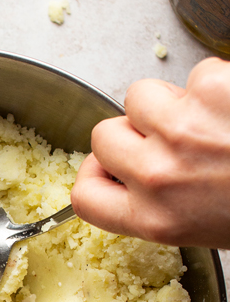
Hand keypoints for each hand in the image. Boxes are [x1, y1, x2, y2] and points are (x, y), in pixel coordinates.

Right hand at [72, 57, 229, 246]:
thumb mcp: (210, 228)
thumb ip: (163, 205)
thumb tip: (136, 178)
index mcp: (157, 219)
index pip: (84, 196)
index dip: (94, 176)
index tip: (110, 170)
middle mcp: (160, 176)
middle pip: (105, 136)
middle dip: (136, 133)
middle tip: (177, 141)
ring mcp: (184, 129)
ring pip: (141, 95)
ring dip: (173, 101)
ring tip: (214, 118)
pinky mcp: (214, 88)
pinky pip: (196, 73)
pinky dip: (219, 83)